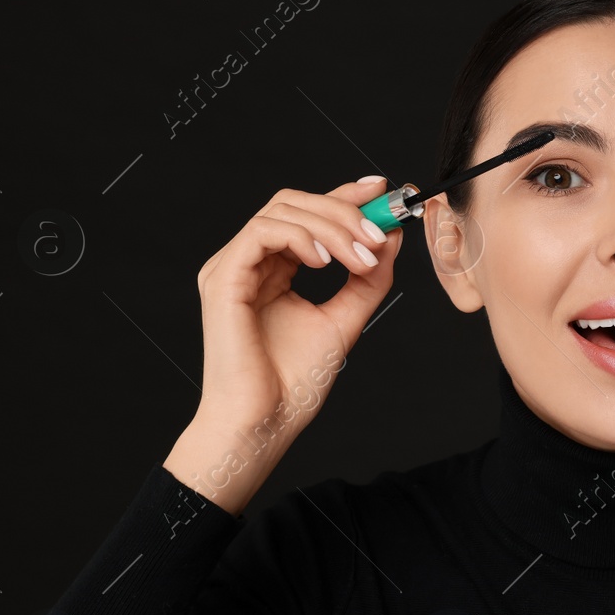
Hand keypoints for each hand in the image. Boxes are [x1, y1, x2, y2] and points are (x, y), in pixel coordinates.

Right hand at [193, 178, 401, 430]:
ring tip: (362, 258)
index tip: (383, 190)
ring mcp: (232, 267)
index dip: (344, 195)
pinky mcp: (223, 277)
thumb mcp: (344, 321)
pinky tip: (327, 263)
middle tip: (380, 232)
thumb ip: (367, 280)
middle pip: (295, 203)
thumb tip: (391, 238)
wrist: (263, 424)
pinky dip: (301, 238)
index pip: (307, 215)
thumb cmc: (293, 384)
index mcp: (272, 271)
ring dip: (331, 226)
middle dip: (344, 209)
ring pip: (282, 211)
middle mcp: (249, 263)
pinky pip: (262, 232)